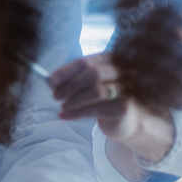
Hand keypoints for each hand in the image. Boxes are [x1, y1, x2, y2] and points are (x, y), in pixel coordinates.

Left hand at [50, 52, 174, 162]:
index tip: (51, 80)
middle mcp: (123, 71)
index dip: (67, 70)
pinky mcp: (124, 108)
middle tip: (55, 95)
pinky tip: (65, 115)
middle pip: (92, 74)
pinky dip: (76, 113)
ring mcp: (127, 89)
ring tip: (62, 106)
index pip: (86, 61)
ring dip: (74, 99)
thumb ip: (77, 79)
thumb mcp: (94, 84)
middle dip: (70, 85)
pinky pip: (95, 109)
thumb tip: (52, 81)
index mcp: (113, 60)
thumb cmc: (108, 99)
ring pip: (95, 91)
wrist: (130, 121)